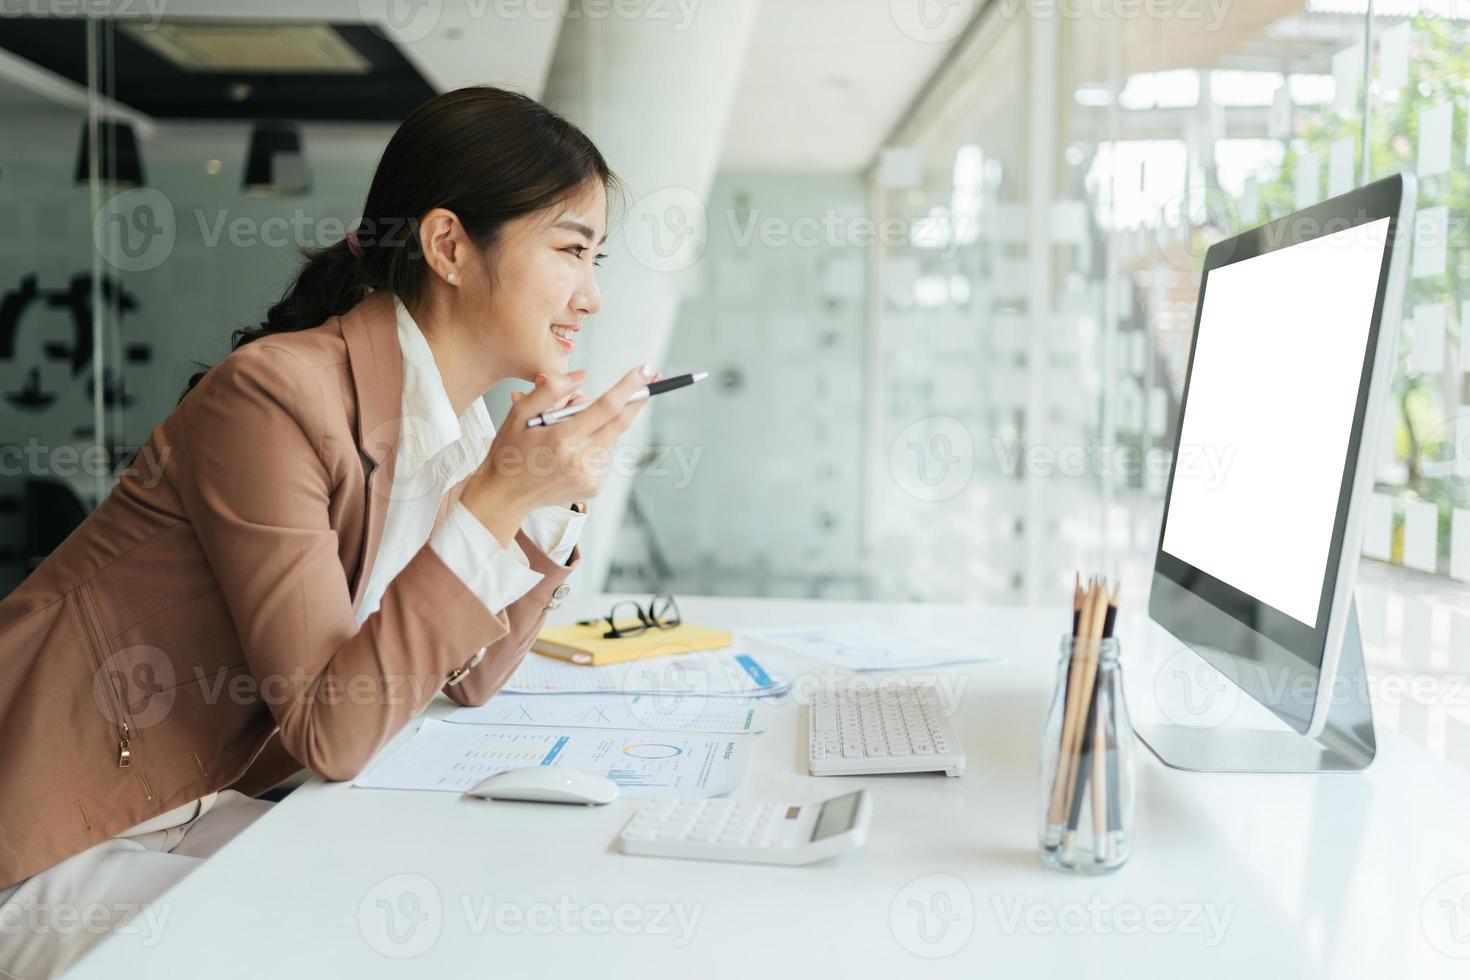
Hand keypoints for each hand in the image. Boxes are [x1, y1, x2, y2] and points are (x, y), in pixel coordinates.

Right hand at [461, 365, 657, 544]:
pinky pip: (605, 455)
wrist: (505, 496)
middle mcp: (580, 461)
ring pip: (612, 437)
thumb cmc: (509, 451)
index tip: (646, 371)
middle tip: (654, 378)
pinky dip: (597, 443)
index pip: (605, 408)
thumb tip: (582, 376)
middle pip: (620, 423)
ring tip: (572, 428)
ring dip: (604, 424)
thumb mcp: (519, 413)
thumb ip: (551, 390)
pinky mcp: (594, 487)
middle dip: (638, 399)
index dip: (628, 387)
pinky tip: (574, 448)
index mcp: (561, 440)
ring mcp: (590, 477)